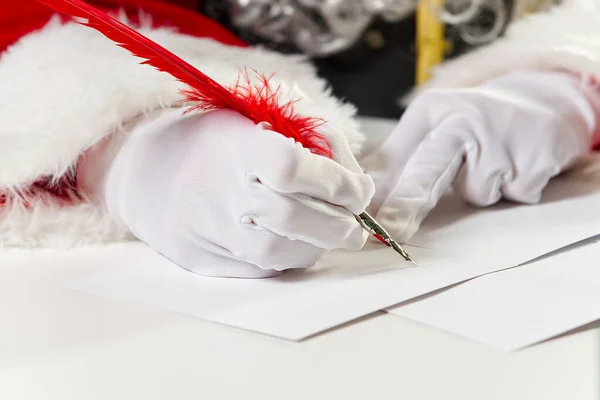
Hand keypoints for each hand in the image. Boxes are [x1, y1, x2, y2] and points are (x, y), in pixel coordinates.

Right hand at [80, 108, 373, 277]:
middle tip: (355, 228)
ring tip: (328, 237)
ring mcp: (206, 228)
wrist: (150, 171)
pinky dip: (287, 259)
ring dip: (315, 248)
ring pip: (277, 251)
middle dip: (338, 226)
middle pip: (291, 216)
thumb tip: (358, 182)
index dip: (336, 183)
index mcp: (234, 145)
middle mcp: (218, 189)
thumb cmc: (218, 140)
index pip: (293, 169)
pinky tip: (293, 243)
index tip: (357, 191)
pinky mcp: (201, 258)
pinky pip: (257, 268)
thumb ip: (316, 137)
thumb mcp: (263, 114)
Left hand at [362, 70, 597, 242]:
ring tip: (496, 164)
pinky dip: (515, 190)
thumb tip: (365, 200)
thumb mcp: (433, 129)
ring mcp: (502, 137)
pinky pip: (514, 195)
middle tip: (389, 231)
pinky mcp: (537, 156)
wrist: (545, 104)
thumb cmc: (476, 126)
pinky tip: (521, 166)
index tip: (364, 217)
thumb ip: (398, 162)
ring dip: (482, 191)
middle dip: (407, 205)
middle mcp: (463, 118)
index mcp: (431, 111)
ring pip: (477, 193)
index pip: (397, 157)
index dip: (379, 192)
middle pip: (429, 169)